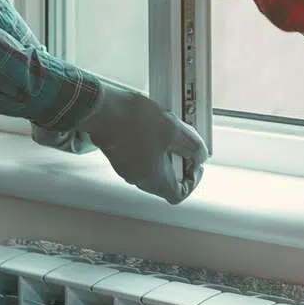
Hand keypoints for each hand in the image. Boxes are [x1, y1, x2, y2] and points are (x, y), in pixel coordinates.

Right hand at [81, 81, 209, 203]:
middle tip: (185, 142)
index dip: (192, 180)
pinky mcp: (119, 155)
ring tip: (171, 130)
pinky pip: (141, 156)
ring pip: (153, 167)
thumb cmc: (134, 123)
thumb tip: (200, 154)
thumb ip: (191, 145)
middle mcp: (139, 178)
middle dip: (180, 161)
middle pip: (167, 180)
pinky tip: (154, 126)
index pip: (178, 194)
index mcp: (154, 179)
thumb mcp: (173, 131)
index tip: (195, 163)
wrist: (102, 110)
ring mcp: (126, 167)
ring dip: (166, 152)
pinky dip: (152, 145)